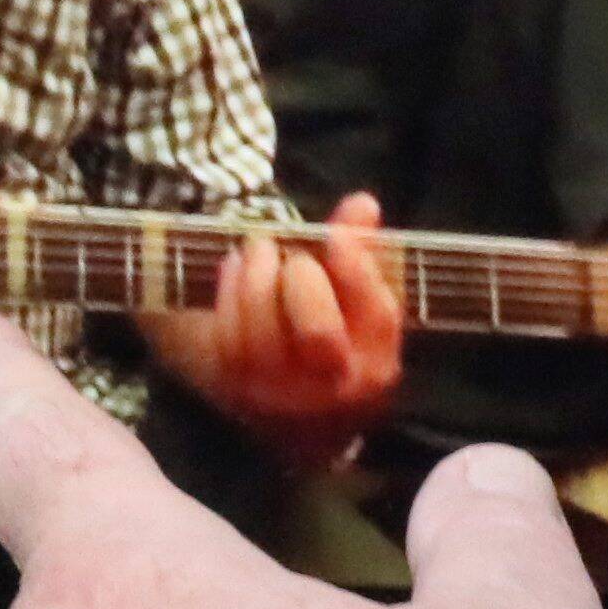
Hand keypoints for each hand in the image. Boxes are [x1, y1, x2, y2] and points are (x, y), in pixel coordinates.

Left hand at [140, 194, 413, 466]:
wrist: (286, 405)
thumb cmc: (329, 332)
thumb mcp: (354, 295)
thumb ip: (360, 249)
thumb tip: (364, 204)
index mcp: (377, 361)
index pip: (379, 317)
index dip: (357, 272)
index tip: (336, 236)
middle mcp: (334, 386)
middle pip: (319, 334)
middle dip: (302, 279)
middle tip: (288, 251)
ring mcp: (281, 394)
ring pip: (263, 337)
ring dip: (256, 278)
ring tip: (257, 248)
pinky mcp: (236, 388)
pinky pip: (229, 338)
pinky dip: (228, 292)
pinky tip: (232, 266)